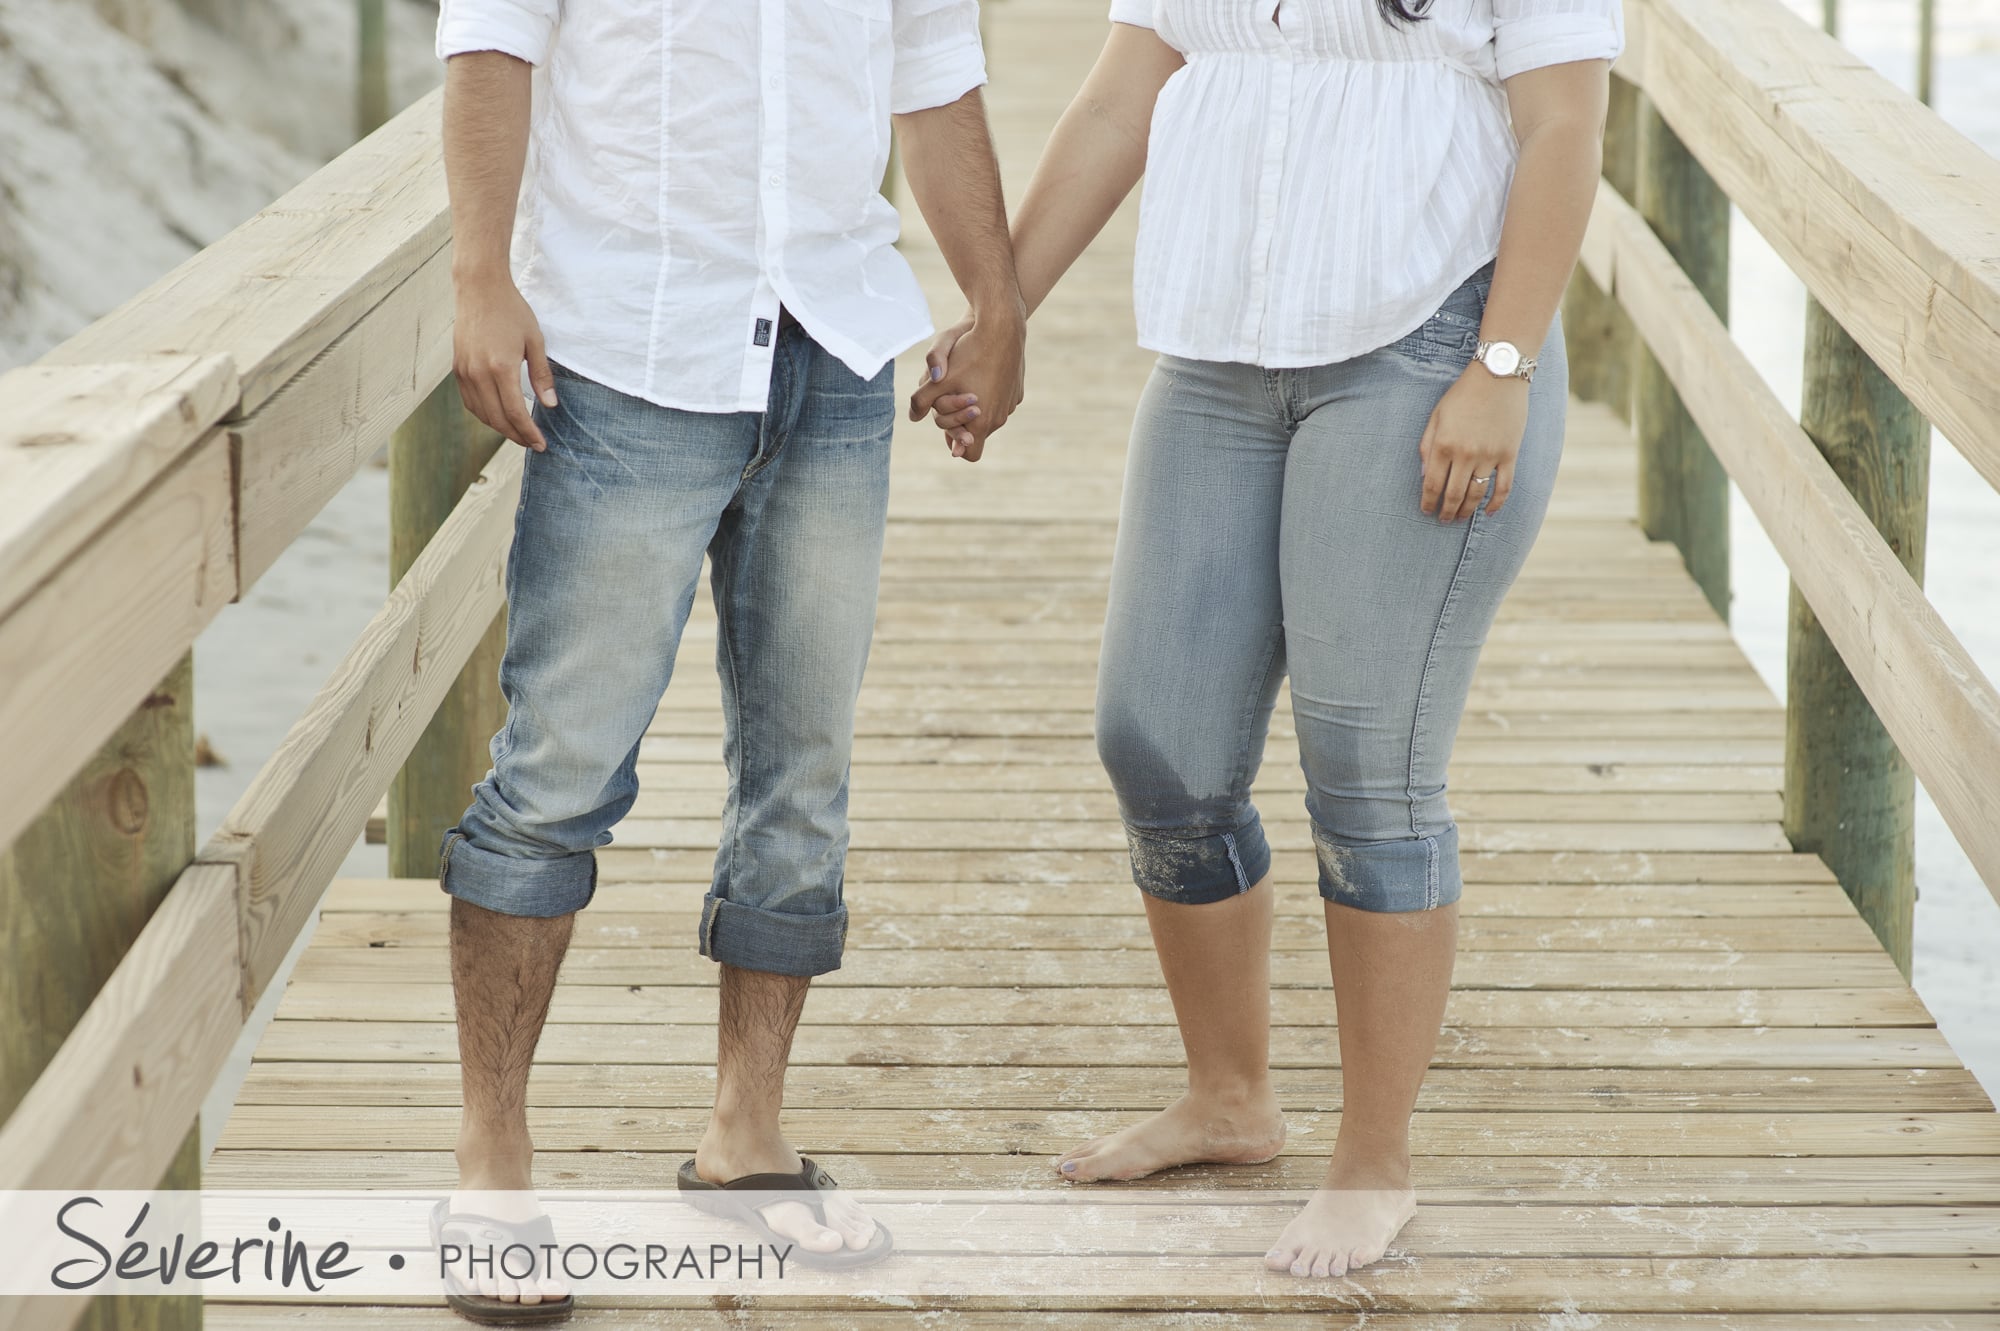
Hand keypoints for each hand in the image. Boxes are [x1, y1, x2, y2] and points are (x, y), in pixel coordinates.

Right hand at [453, 272, 556, 450]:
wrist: (479, 289)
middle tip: (533, 443)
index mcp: (501, 368)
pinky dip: (485, 414)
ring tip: (519, 433)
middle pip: (497, 419)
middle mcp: (479, 374)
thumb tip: (550, 405)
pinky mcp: (457, 369)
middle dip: (517, 436)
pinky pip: (470, 402)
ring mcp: (465, 372)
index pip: (516, 413)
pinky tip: (499, 416)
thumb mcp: (535, 341)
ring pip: (481, 414)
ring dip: (500, 428)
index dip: (529, 433)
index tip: (541, 444)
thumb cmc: (511, 311)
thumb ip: (542, 375)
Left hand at [907, 306, 1024, 461]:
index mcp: (983, 421)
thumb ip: (921, 400)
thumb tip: (912, 417)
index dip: (956, 445)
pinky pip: (1000, 401)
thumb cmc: (968, 353)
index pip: (970, 453)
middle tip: (948, 401)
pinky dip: (989, 394)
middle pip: (977, 433)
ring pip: (989, 416)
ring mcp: (1011, 404)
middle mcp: (1000, 418)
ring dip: (975, 408)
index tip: (948, 431)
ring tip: (963, 386)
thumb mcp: (938, 378)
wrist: (1002, 327)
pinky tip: (980, 374)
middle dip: (961, 421)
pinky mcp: (1017, 391)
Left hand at [1419, 365, 1529, 521]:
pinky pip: (1503, 487)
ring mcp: (1489, 456)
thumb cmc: (1463, 394)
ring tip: (1460, 518)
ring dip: (1466, 511)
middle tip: (1443, 519)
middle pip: (1453, 494)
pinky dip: (1496, 504)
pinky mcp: (1509, 455)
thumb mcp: (1436, 416)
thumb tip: (1423, 475)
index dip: (1428, 502)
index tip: (1426, 510)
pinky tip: (1488, 512)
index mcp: (1443, 445)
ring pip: (1476, 495)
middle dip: (1446, 511)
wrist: (1498, 376)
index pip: (1431, 484)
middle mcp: (1465, 454)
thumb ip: (1426, 446)